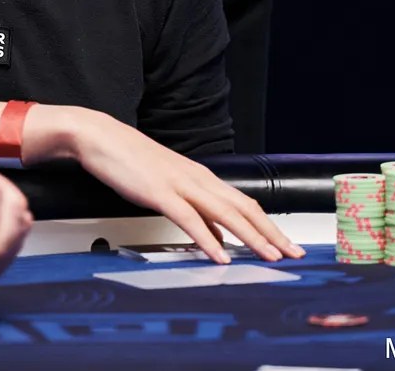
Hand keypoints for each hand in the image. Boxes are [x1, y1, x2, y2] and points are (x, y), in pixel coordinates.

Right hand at [29, 107, 303, 265]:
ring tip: (270, 257)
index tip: (287, 245)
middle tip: (294, 254)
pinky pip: (190, 219)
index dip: (269, 226)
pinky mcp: (160, 192)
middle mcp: (198, 179)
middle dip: (272, 233)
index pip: (245, 204)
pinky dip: (209, 240)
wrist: (101, 136)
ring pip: (226, 213)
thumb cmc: (131, 161)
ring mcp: (180, 184)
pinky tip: (220, 256)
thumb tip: (218, 235)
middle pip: (245, 208)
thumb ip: (195, 211)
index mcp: (202, 178)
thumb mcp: (170, 187)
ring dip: (251, 237)